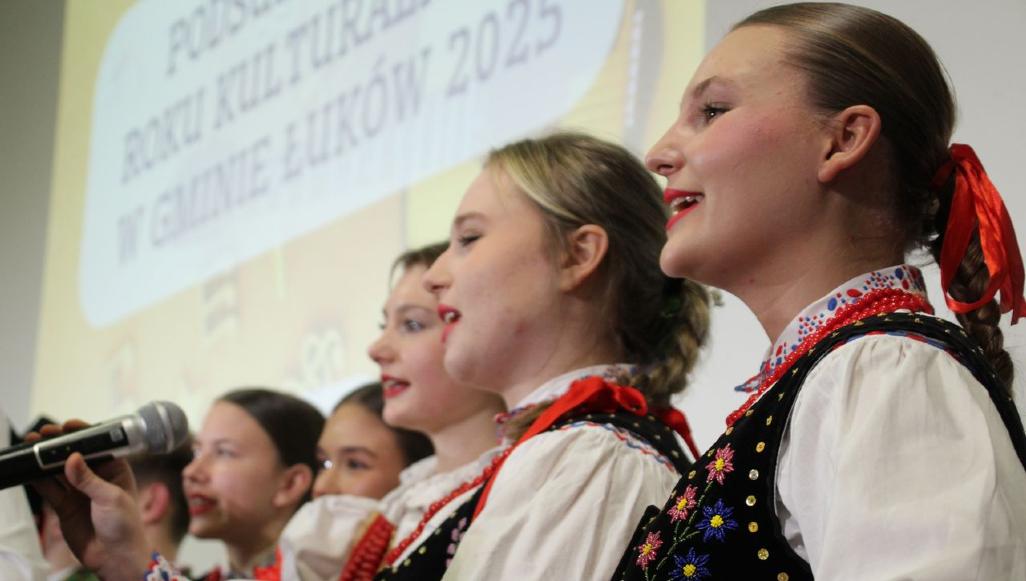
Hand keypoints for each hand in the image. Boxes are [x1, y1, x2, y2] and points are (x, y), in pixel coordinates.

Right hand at [27, 421, 151, 580]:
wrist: (115, 557)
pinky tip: (28, 470)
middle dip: (59, 444)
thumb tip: (72, 457)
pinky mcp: (65, 506)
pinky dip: (38, 480)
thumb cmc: (124, 525)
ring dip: (45, 460)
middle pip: (74, 455)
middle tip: (42, 434)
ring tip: (30, 446)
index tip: (67, 425)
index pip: (98, 446)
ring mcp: (79, 491)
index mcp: (115, 469)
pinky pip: (50, 489)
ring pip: (58, 470)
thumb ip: (89, 479)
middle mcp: (96, 477)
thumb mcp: (110, 498)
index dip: (82, 434)